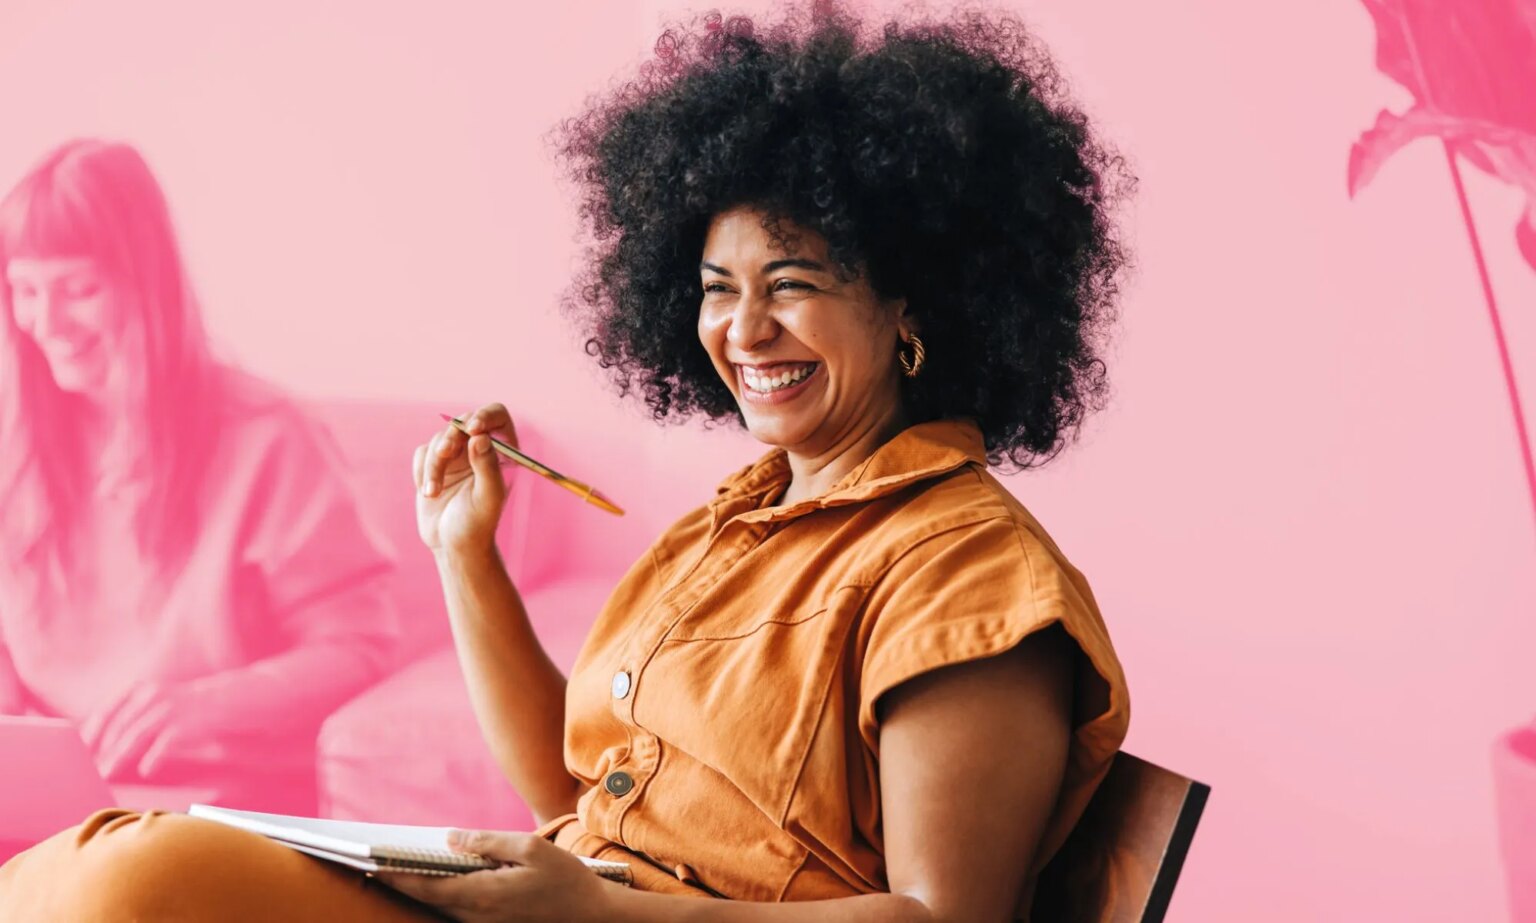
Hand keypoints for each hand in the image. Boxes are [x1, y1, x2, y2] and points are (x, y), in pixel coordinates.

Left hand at [79, 680, 222, 780]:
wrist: (227, 699)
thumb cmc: (187, 707)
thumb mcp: (158, 702)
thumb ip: (133, 715)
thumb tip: (103, 742)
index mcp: (141, 690)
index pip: (105, 713)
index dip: (90, 734)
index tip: (80, 753)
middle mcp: (152, 696)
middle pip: (117, 728)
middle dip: (101, 752)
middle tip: (91, 770)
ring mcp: (168, 709)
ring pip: (134, 738)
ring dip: (117, 758)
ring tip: (106, 774)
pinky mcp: (184, 724)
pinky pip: (161, 745)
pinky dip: (151, 759)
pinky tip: (146, 770)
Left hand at [377, 829, 614, 922]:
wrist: (591, 918)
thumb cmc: (566, 881)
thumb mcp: (531, 848)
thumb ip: (488, 842)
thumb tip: (452, 838)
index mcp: (482, 894)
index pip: (426, 886)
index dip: (396, 877)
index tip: (371, 865)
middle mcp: (477, 915)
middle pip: (427, 900)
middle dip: (398, 884)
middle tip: (370, 867)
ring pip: (441, 908)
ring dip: (418, 891)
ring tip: (394, 872)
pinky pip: (458, 912)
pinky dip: (440, 897)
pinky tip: (436, 882)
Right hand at [415, 403, 515, 554]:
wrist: (452, 546)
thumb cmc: (477, 525)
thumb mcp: (487, 497)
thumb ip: (487, 466)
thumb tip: (480, 436)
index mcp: (503, 452)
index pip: (496, 416)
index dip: (484, 415)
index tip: (472, 428)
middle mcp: (480, 448)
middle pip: (462, 422)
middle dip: (450, 438)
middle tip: (444, 454)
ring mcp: (456, 455)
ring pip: (438, 440)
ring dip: (433, 465)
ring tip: (432, 493)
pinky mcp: (434, 464)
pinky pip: (422, 453)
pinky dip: (422, 472)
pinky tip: (429, 493)